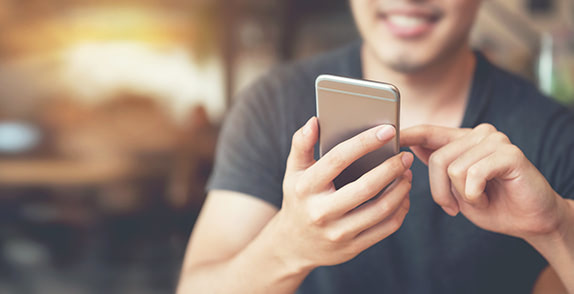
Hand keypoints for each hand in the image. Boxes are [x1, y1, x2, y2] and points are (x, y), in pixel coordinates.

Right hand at [270, 117, 412, 270]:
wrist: (293, 245)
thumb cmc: (299, 198)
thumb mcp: (294, 172)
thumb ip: (302, 144)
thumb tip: (315, 121)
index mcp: (305, 188)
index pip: (337, 160)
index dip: (364, 142)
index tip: (388, 130)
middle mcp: (320, 212)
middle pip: (365, 187)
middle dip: (391, 168)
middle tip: (405, 156)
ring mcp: (337, 232)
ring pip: (380, 210)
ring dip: (400, 189)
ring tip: (407, 174)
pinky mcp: (352, 247)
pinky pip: (385, 228)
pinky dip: (400, 210)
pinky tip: (403, 196)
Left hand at [400, 124, 569, 239]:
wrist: (530, 221)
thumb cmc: (491, 204)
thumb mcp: (455, 188)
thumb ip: (437, 166)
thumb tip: (410, 147)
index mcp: (462, 140)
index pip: (429, 131)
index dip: (408, 134)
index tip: (390, 135)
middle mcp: (478, 134)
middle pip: (437, 158)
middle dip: (441, 191)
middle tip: (455, 207)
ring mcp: (495, 140)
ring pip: (453, 169)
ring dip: (462, 196)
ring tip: (479, 199)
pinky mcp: (509, 153)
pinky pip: (473, 175)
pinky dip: (475, 195)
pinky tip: (488, 198)